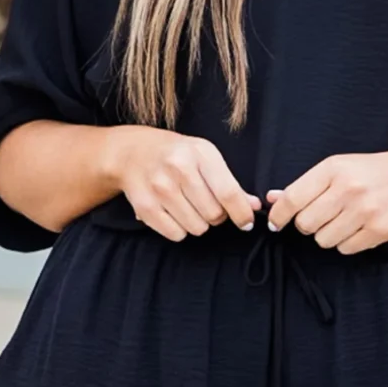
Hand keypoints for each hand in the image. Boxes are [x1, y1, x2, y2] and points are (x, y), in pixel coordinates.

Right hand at [107, 126, 261, 241]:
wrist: (133, 152)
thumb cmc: (177, 154)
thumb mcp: (205, 156)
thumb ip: (230, 183)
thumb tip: (254, 207)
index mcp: (200, 153)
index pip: (228, 192)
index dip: (242, 213)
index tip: (246, 223)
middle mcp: (179, 169)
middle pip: (214, 214)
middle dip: (217, 215)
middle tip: (207, 204)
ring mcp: (160, 188)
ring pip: (196, 227)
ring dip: (198, 223)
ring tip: (189, 206)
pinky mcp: (145, 206)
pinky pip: (176, 234)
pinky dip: (180, 229)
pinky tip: (175, 212)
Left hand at [265, 147, 387, 254]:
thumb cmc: (372, 171)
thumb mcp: (339, 167)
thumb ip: (305, 185)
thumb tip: (271, 199)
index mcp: (333, 168)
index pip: (293, 198)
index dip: (279, 215)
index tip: (275, 222)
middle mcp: (348, 189)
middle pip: (305, 224)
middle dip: (308, 225)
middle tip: (321, 216)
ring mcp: (364, 211)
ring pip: (324, 240)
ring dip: (328, 235)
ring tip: (344, 220)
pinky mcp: (379, 231)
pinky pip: (346, 249)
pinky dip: (347, 243)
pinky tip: (358, 228)